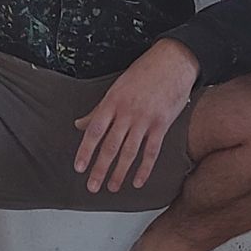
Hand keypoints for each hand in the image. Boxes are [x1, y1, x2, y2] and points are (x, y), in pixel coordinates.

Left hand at [72, 40, 199, 193]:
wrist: (171, 62)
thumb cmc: (142, 73)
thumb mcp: (116, 87)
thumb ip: (99, 110)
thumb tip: (79, 125)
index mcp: (112, 101)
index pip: (94, 130)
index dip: (85, 150)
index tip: (79, 167)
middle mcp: (127, 112)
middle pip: (110, 146)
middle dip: (100, 169)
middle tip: (92, 186)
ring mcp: (145, 119)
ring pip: (129, 152)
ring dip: (119, 173)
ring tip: (112, 188)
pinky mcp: (162, 125)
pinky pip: (151, 152)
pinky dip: (144, 169)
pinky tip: (137, 181)